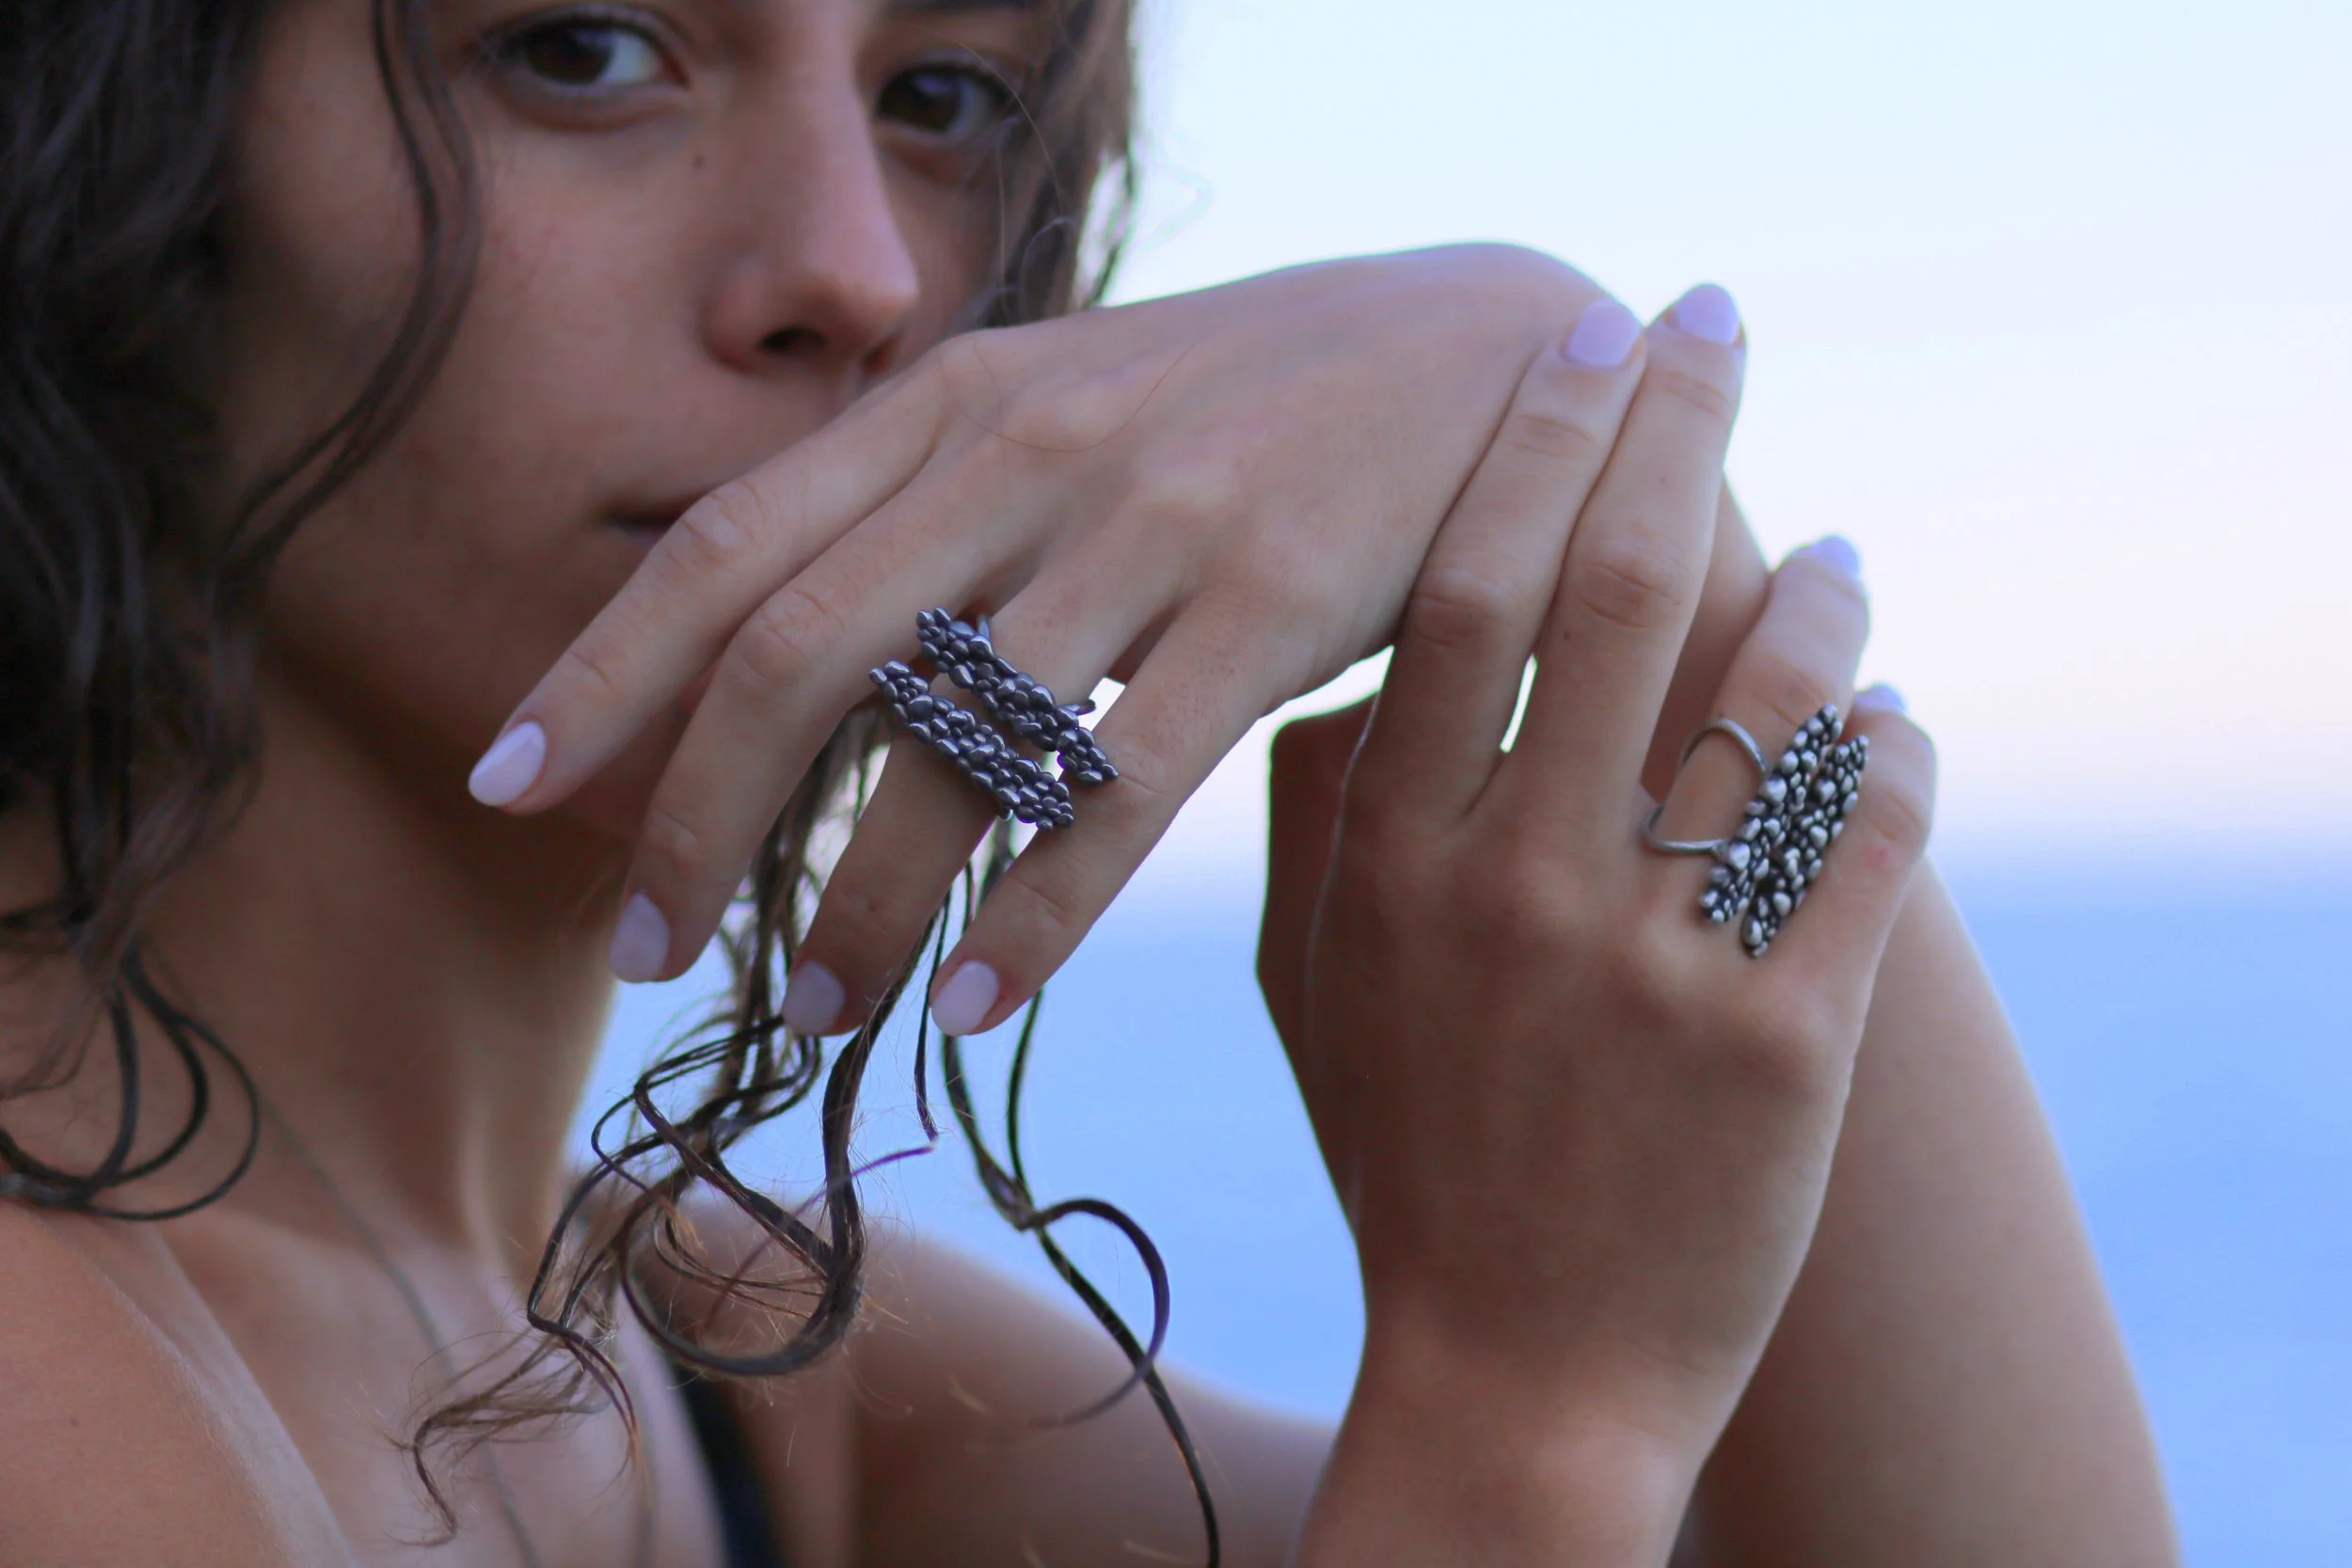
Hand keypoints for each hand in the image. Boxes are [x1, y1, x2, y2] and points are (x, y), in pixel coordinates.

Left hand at [468, 245, 1611, 1025]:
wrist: (1508, 357)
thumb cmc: (1265, 410)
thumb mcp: (1078, 411)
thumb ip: (941, 510)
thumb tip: (804, 657)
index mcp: (957, 396)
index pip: (729, 540)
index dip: (602, 671)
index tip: (505, 786)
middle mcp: (1028, 446)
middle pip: (799, 651)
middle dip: (697, 818)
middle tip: (647, 953)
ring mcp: (1151, 519)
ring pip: (950, 741)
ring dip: (860, 900)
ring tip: (822, 1009)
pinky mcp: (1274, 599)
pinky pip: (1117, 788)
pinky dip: (1031, 914)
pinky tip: (978, 1002)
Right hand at [1254, 290, 1934, 1561]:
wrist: (1517, 1382)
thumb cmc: (1409, 1170)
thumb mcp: (1311, 996)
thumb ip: (1316, 836)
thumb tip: (1350, 692)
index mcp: (1394, 864)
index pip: (1460, 596)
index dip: (1528, 448)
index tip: (1573, 343)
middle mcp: (1515, 889)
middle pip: (1610, 596)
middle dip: (1669, 427)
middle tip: (1709, 321)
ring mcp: (1650, 964)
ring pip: (1766, 700)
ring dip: (1818, 595)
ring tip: (1838, 552)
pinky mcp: (1783, 1043)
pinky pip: (1869, 838)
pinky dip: (1895, 751)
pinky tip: (1891, 716)